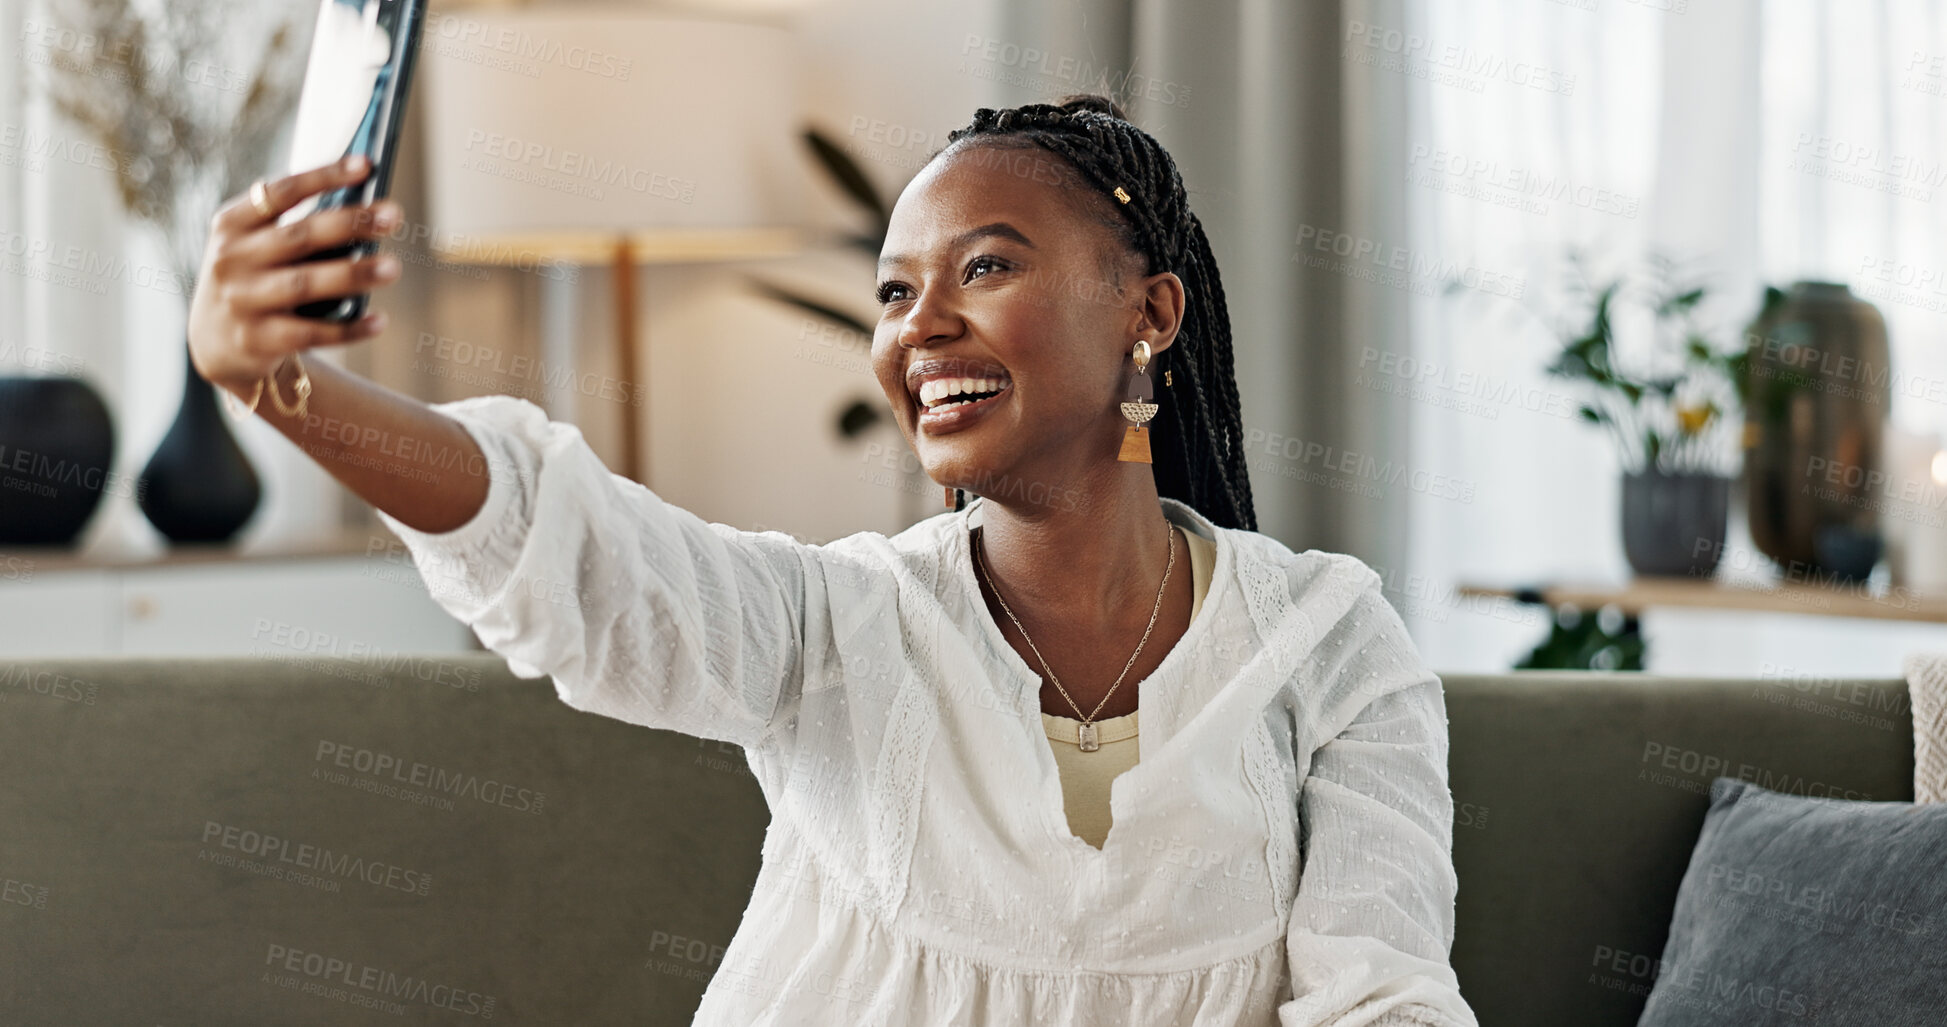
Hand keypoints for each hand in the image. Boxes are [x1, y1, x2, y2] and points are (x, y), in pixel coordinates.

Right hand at [188, 155, 403, 400]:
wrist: (213, 341)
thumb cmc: (254, 278)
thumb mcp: (255, 246)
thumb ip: (295, 228)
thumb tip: (365, 211)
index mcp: (231, 224)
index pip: (281, 193)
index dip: (324, 176)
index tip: (366, 166)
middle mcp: (231, 259)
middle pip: (299, 236)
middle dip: (350, 223)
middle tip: (393, 215)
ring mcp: (241, 300)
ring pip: (305, 284)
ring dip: (353, 274)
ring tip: (393, 267)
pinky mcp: (256, 339)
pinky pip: (310, 333)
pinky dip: (348, 328)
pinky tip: (379, 321)